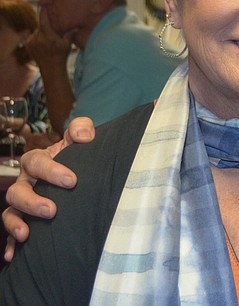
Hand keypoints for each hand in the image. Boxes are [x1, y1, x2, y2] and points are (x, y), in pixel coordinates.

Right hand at [3, 117, 94, 261]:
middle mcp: (25, 182)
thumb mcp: (79, 140)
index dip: (51, 171)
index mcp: (36, 161)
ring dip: (16, 223)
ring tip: (27, 234)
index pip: (36, 162)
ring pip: (10, 212)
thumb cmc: (75, 155)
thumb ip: (82, 129)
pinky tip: (13, 255)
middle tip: (51, 210)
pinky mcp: (25, 220)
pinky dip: (11, 244)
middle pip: (17, 191)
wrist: (75, 175)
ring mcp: (22, 202)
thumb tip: (83, 135)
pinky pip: (11, 234)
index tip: (72, 181)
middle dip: (31, 201)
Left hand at [25, 10, 72, 66]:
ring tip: (48, 40)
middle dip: (46, 27)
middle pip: (41, 26)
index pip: (44, 20)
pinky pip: (32, 37)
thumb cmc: (61, 55)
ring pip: (37, 32)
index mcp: (48, 36)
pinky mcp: (28, 45)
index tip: (44, 5)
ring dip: (41, 33)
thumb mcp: (67, 44)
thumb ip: (70, 34)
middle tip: (53, 32)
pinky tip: (43, 44)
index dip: (44, 12)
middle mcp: (37, 38)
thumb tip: (77, 26)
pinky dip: (37, 38)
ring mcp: (31, 42)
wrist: (51, 68)